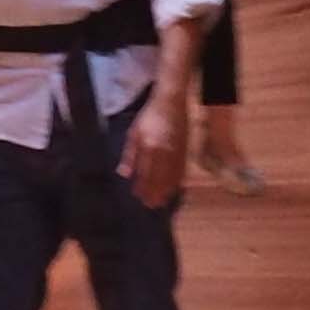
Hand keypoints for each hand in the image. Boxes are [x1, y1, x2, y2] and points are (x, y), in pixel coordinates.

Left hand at [124, 88, 189, 209]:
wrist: (171, 104)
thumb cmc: (149, 117)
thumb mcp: (134, 132)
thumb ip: (130, 155)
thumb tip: (124, 174)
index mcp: (150, 148)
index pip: (145, 175)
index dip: (142, 188)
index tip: (138, 197)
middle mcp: (165, 154)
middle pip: (159, 180)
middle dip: (154, 194)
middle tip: (149, 205)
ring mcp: (177, 155)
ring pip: (172, 180)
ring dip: (166, 192)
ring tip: (160, 202)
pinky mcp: (185, 153)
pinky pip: (182, 174)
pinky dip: (177, 184)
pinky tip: (173, 190)